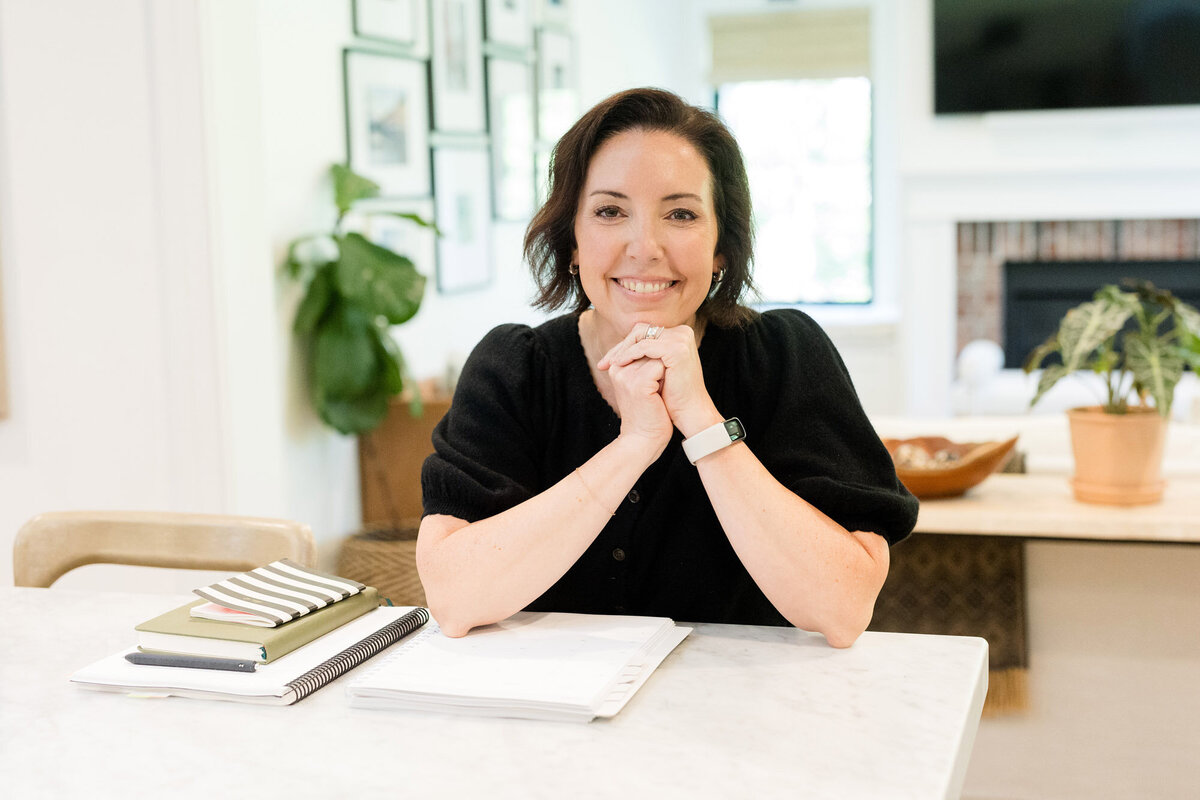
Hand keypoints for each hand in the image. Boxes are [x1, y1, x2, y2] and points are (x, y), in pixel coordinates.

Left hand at [598, 322, 722, 437]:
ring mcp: (681, 338)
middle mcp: (682, 332)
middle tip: (605, 363)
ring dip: (623, 349)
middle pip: (641, 331)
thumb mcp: (657, 369)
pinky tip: (619, 364)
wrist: (689, 411)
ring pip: (641, 336)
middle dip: (621, 346)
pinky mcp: (676, 348)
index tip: (608, 361)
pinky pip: (645, 346)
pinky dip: (629, 354)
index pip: (645, 332)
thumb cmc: (672, 394)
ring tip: (611, 364)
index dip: (625, 346)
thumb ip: (645, 355)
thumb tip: (618, 348)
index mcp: (679, 334)